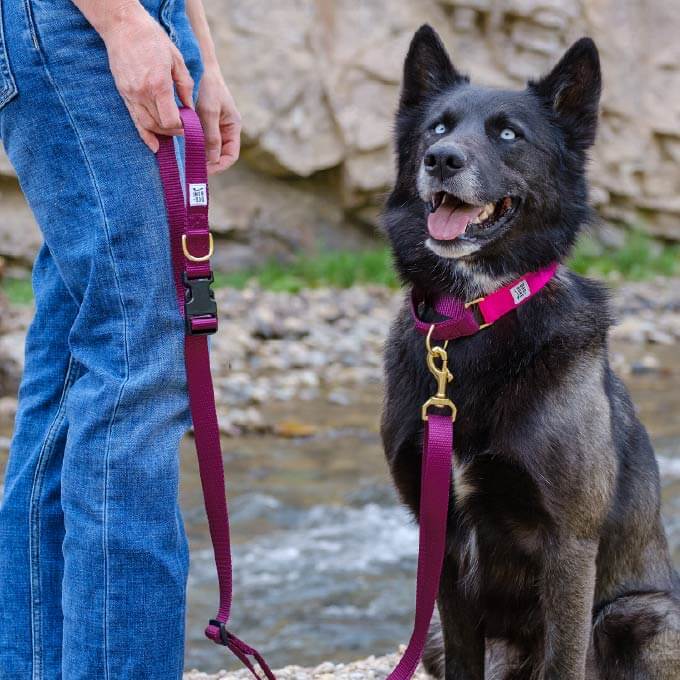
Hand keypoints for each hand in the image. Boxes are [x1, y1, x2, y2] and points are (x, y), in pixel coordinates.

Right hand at [101, 5, 193, 152]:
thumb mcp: (176, 59)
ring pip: (148, 125)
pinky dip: (145, 135)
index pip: (171, 120)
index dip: (182, 126)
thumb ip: (185, 86)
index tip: (189, 124)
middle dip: (174, 130)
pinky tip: (154, 145)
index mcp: (159, 85)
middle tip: (184, 128)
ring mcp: (131, 95)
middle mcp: (143, 93)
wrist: (123, 26)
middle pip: (160, 125)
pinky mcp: (124, 94)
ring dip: (162, 133)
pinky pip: (135, 121)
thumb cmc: (153, 39)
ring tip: (172, 132)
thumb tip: (190, 108)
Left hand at [195, 67, 241, 173]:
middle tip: (192, 168)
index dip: (219, 166)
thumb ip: (211, 136)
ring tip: (186, 159)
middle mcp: (225, 128)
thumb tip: (212, 160)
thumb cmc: (208, 86)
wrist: (199, 64)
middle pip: (220, 155)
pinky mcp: (203, 121)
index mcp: (232, 126)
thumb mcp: (209, 111)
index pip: (231, 155)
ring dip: (199, 154)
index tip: (204, 170)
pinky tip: (182, 146)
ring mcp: (214, 125)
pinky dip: (193, 144)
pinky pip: (200, 139)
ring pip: (209, 148)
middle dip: (208, 162)